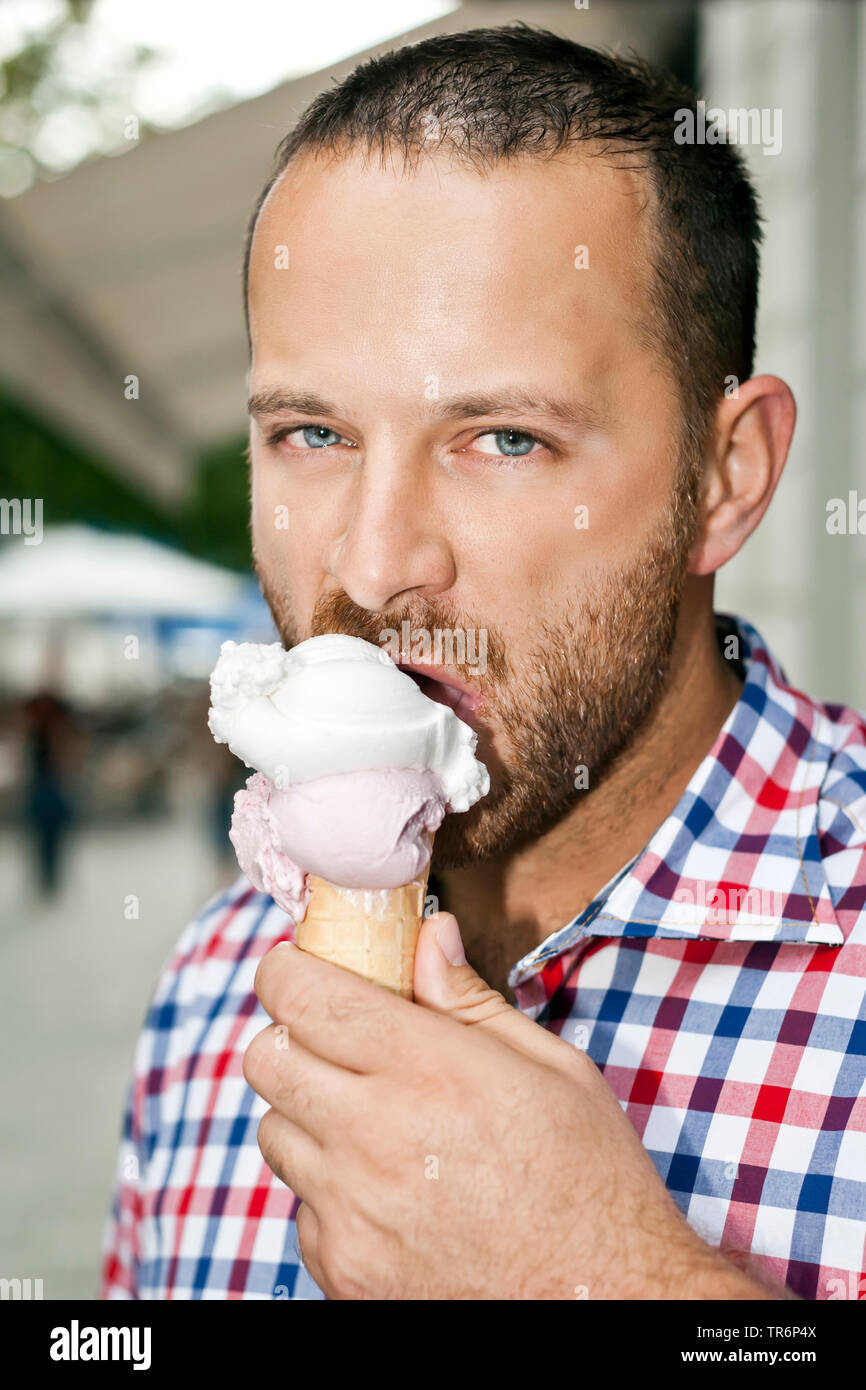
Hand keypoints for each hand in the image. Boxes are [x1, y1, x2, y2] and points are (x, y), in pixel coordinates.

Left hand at [244, 912, 734, 1298]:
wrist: (601, 1300)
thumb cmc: (588, 1179)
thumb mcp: (551, 1067)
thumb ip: (469, 998)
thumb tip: (429, 934)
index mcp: (429, 1069)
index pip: (304, 997)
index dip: (289, 968)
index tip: (299, 964)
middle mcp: (374, 1135)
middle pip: (266, 1057)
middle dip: (292, 1034)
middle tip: (336, 1039)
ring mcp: (351, 1208)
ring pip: (273, 1129)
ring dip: (308, 1112)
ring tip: (373, 1121)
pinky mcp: (342, 1267)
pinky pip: (300, 1204)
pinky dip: (328, 1187)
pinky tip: (388, 1188)